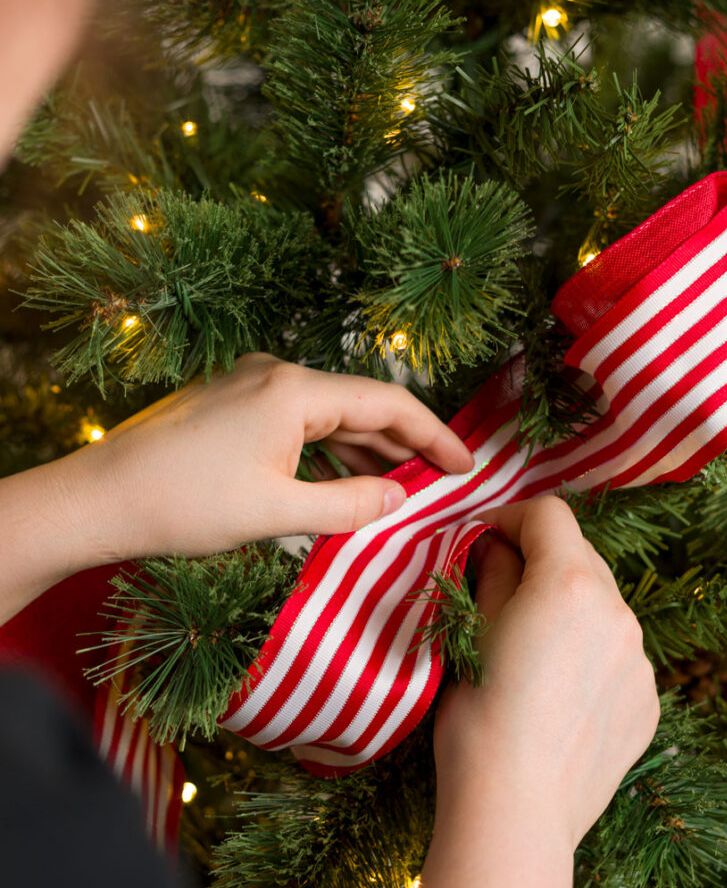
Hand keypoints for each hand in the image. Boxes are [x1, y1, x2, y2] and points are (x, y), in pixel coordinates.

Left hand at [57, 351, 475, 565]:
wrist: (98, 499)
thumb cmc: (184, 505)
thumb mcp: (279, 513)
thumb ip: (350, 504)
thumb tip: (399, 498)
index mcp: (295, 390)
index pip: (388, 402)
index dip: (434, 435)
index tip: (467, 465)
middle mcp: (276, 374)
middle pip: (361, 405)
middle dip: (404, 445)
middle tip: (443, 481)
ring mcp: (249, 385)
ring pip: (328, 416)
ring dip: (365, 452)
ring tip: (400, 490)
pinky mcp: (228, 404)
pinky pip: (296, 423)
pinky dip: (327, 452)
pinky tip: (342, 484)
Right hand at [432, 495, 659, 851]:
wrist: (515, 811)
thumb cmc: (478, 720)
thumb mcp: (469, 634)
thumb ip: (492, 576)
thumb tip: (496, 548)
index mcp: (570, 584)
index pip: (548, 515)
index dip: (510, 519)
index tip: (483, 541)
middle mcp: (619, 612)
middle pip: (581, 558)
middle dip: (542, 564)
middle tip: (499, 595)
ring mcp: (641, 661)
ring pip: (604, 611)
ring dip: (570, 613)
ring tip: (530, 656)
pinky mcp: (647, 703)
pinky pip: (619, 660)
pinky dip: (591, 660)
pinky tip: (557, 699)